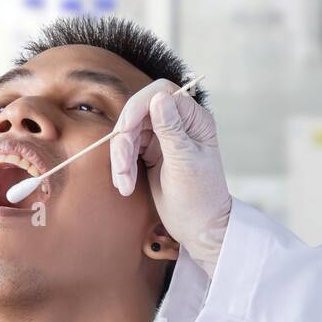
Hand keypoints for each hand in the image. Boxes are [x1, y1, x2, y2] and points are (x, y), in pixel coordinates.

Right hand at [110, 79, 231, 275]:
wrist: (200, 228)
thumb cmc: (200, 198)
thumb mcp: (184, 163)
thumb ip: (171, 130)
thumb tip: (158, 97)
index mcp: (194, 119)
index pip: (161, 94)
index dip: (138, 107)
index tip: (126, 131)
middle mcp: (179, 123)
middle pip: (138, 113)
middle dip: (125, 140)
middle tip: (122, 169)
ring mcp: (163, 137)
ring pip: (129, 132)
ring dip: (121, 158)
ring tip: (125, 185)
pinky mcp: (151, 153)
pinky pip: (127, 149)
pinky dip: (122, 167)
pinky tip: (126, 186)